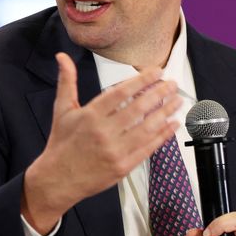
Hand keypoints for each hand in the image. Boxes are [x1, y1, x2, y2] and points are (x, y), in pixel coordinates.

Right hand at [22, 52, 181, 233]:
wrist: (57, 179)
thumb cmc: (62, 143)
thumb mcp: (61, 109)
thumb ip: (67, 81)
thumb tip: (62, 57)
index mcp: (90, 115)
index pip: (121, 93)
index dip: (141, 81)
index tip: (157, 72)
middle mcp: (104, 132)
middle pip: (138, 109)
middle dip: (159, 94)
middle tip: (172, 84)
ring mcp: (115, 151)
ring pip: (147, 128)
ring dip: (165, 113)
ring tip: (177, 101)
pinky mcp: (123, 167)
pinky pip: (147, 149)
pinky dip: (163, 136)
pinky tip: (173, 125)